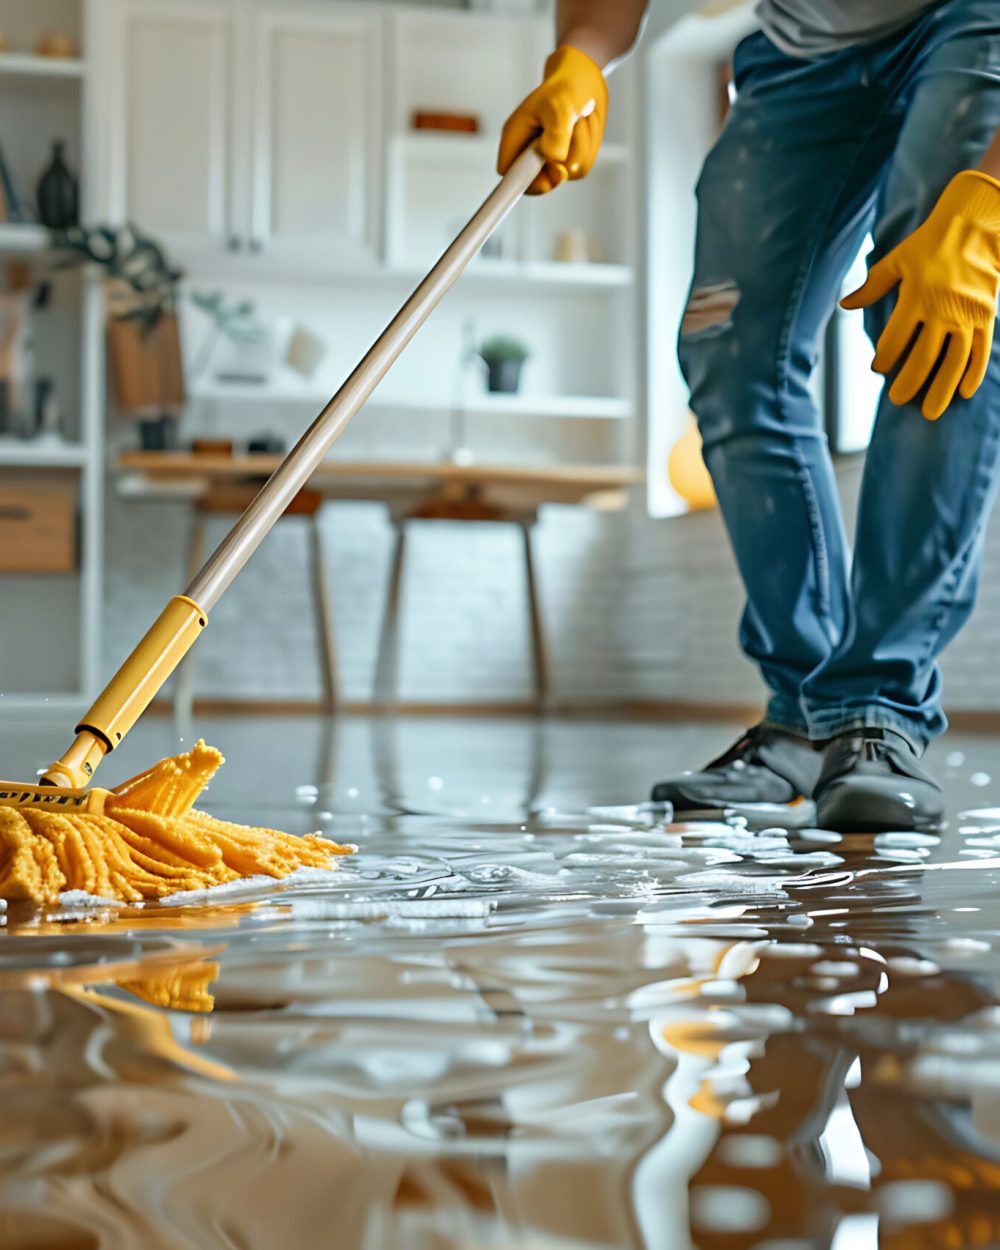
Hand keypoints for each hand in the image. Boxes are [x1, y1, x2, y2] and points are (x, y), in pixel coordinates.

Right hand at [497, 45, 607, 194]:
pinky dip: (589, 146)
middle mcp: (530, 151)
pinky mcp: (568, 158)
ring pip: (567, 173)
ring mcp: (550, 157)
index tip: (543, 181)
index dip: (520, 185)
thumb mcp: (560, 105)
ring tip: (578, 119)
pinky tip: (585, 125)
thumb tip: (555, 160)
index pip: (508, 174)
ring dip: (581, 145)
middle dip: (560, 164)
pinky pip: (581, 166)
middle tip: (569, 137)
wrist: (585, 79)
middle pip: (541, 181)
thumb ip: (556, 135)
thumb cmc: (565, 86)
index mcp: (516, 136)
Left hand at [842, 170, 999, 419]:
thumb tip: (844, 304)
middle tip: (898, 401)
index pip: (896, 339)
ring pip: (954, 361)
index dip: (885, 359)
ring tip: (930, 413)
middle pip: (924, 357)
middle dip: (909, 383)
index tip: (878, 369)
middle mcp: (943, 309)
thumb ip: (871, 286)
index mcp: (917, 297)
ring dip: (942, 389)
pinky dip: (974, 374)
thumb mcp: (896, 260)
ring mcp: (967, 315)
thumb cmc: (931, 243)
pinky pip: (981, 351)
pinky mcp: (986, 316)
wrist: (978, 225)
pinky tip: (963, 393)